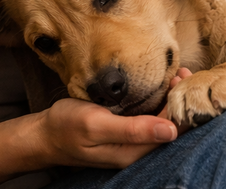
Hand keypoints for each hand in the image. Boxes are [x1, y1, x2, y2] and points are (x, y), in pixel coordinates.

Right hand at [30, 67, 194, 168]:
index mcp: (132, 152)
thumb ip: (132, 129)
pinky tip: (161, 85)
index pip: (171, 131)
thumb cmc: (65, 126)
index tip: (182, 79)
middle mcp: (136, 150)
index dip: (181, 105)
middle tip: (182, 72)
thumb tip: (171, 131)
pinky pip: (150, 118)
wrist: (43, 134)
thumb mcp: (96, 124)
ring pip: (163, 121)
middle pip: (171, 126)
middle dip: (179, 99)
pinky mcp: (126, 132)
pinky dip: (159, 100)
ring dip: (171, 98)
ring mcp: (132, 141)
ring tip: (176, 74)